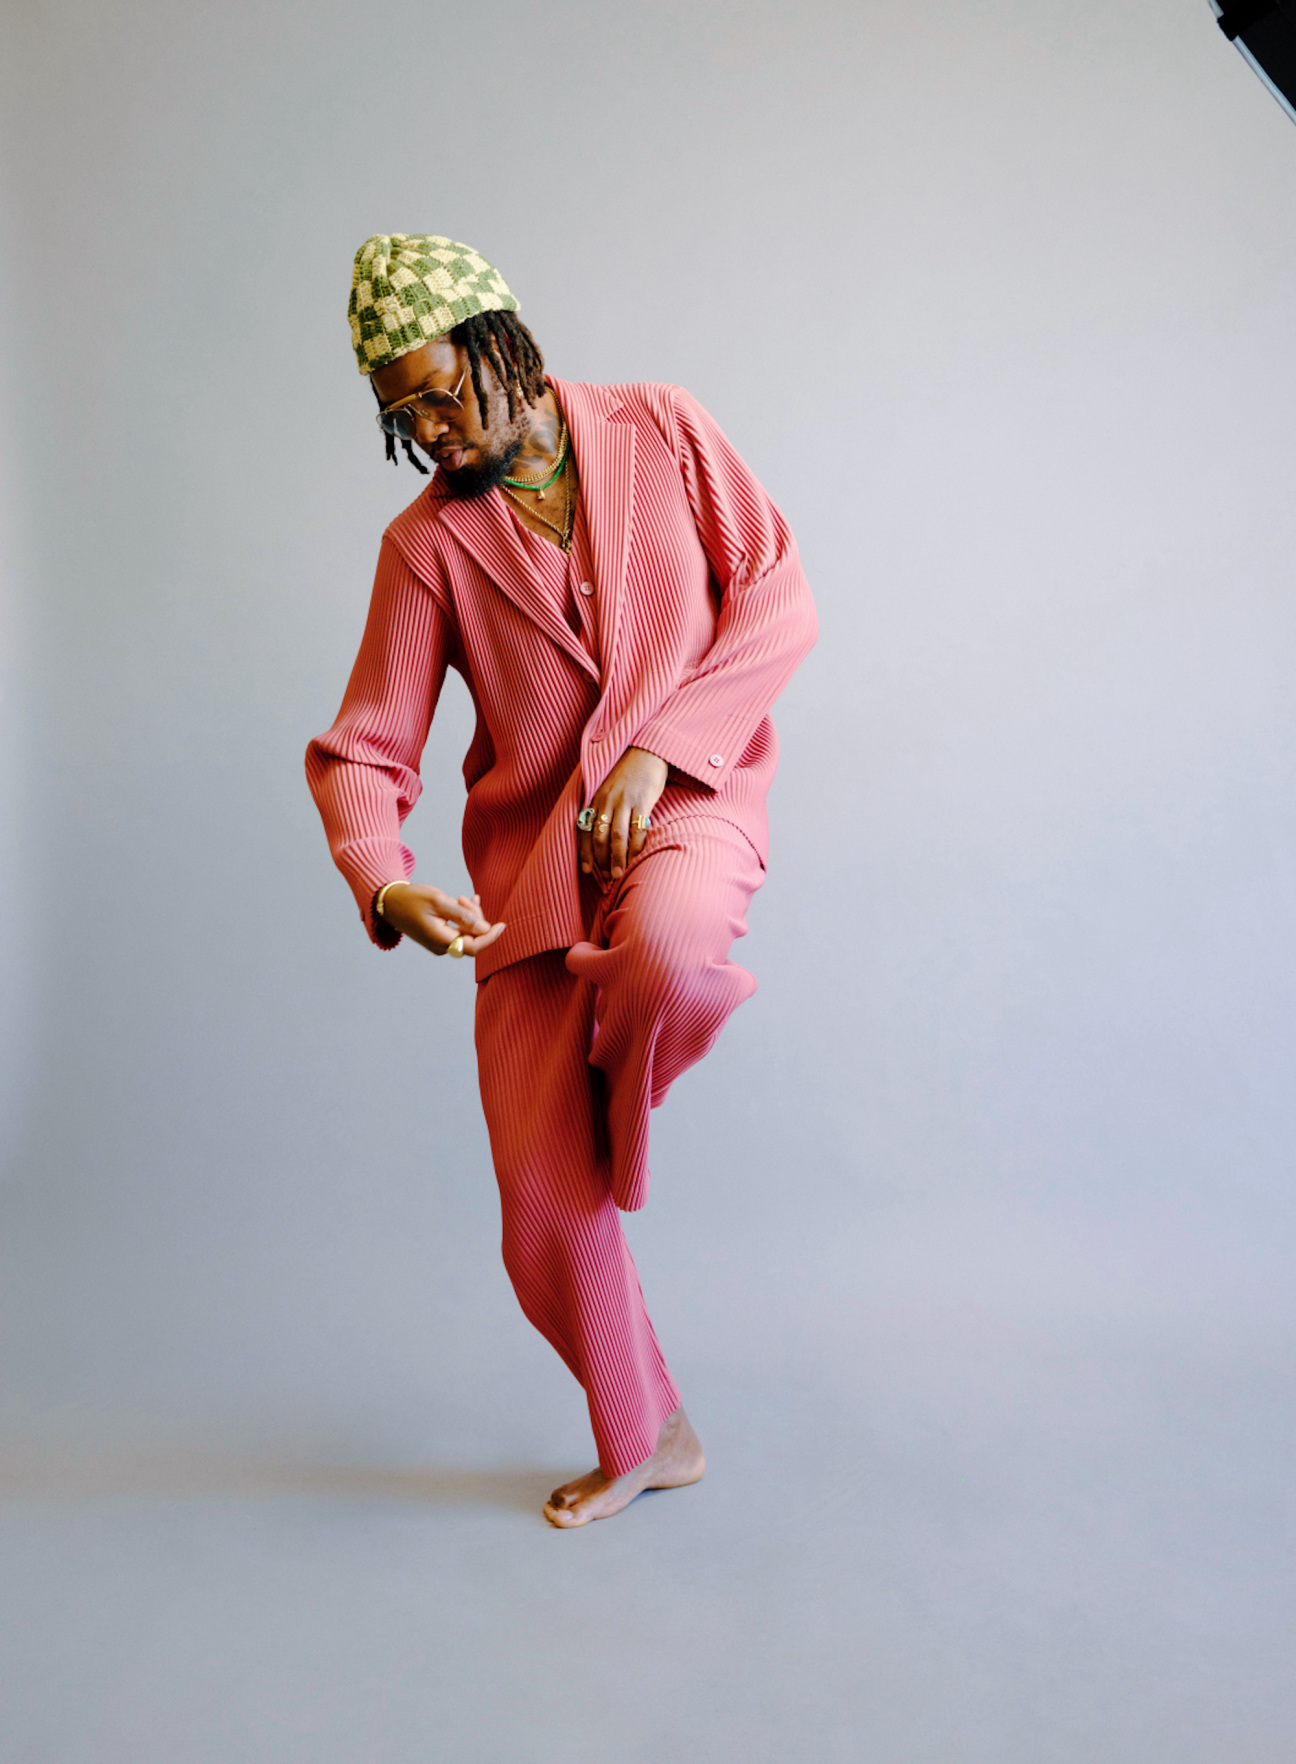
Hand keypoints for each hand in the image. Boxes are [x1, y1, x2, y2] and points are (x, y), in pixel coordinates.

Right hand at [379, 885, 504, 957]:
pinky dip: (464, 916)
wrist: (389, 902)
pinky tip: (465, 901)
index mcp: (441, 940)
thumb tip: (484, 928)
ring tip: (462, 898)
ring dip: (470, 915)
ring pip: (466, 932)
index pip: (474, 947)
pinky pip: (458, 929)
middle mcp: (441, 947)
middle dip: (476, 918)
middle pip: (472, 938)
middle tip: (466, 898)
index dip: (490, 937)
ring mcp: (439, 943)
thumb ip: (462, 915)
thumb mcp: (439, 901)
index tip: (502, 925)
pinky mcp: (438, 937)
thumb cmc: (411, 899)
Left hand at [579, 747, 668, 880]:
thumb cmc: (628, 773)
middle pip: (599, 836)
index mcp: (596, 799)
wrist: (646, 750)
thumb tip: (601, 836)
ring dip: (617, 858)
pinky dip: (636, 846)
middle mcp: (607, 800)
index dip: (584, 852)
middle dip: (601, 860)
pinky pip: (638, 828)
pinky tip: (637, 856)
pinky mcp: (643, 799)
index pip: (585, 830)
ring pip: (617, 836)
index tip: (587, 870)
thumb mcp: (608, 788)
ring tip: (619, 873)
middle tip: (608, 875)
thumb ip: (603, 808)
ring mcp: (625, 800)